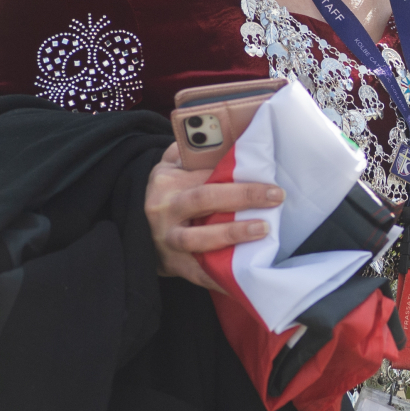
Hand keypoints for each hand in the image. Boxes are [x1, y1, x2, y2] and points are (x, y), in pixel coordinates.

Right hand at [144, 143, 282, 290]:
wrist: (133, 231)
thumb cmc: (164, 195)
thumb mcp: (168, 168)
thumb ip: (188, 151)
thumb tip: (218, 132)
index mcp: (167, 182)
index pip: (205, 174)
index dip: (237, 175)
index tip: (268, 175)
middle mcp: (164, 209)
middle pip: (203, 199)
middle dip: (242, 196)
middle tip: (276, 196)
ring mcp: (167, 240)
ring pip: (198, 238)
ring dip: (233, 234)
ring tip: (263, 230)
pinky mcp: (173, 265)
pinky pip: (198, 273)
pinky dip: (220, 278)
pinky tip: (244, 278)